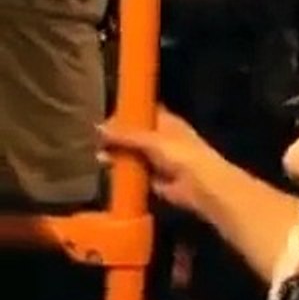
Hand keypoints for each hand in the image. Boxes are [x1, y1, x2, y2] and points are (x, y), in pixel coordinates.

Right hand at [100, 108, 226, 214]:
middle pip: (134, 136)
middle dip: (117, 138)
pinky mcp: (154, 179)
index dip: (125, 115)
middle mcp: (162, 139)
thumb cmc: (181, 154)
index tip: (104, 119)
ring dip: (117, 156)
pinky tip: (108, 172)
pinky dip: (122, 174)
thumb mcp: (151, 139)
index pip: (143, 114)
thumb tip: (98, 128)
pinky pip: (134, 174)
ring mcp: (158, 160)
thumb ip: (125, 135)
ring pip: (132, 155)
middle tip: (97, 140)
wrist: (200, 185)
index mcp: (167, 122)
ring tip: (99, 156)